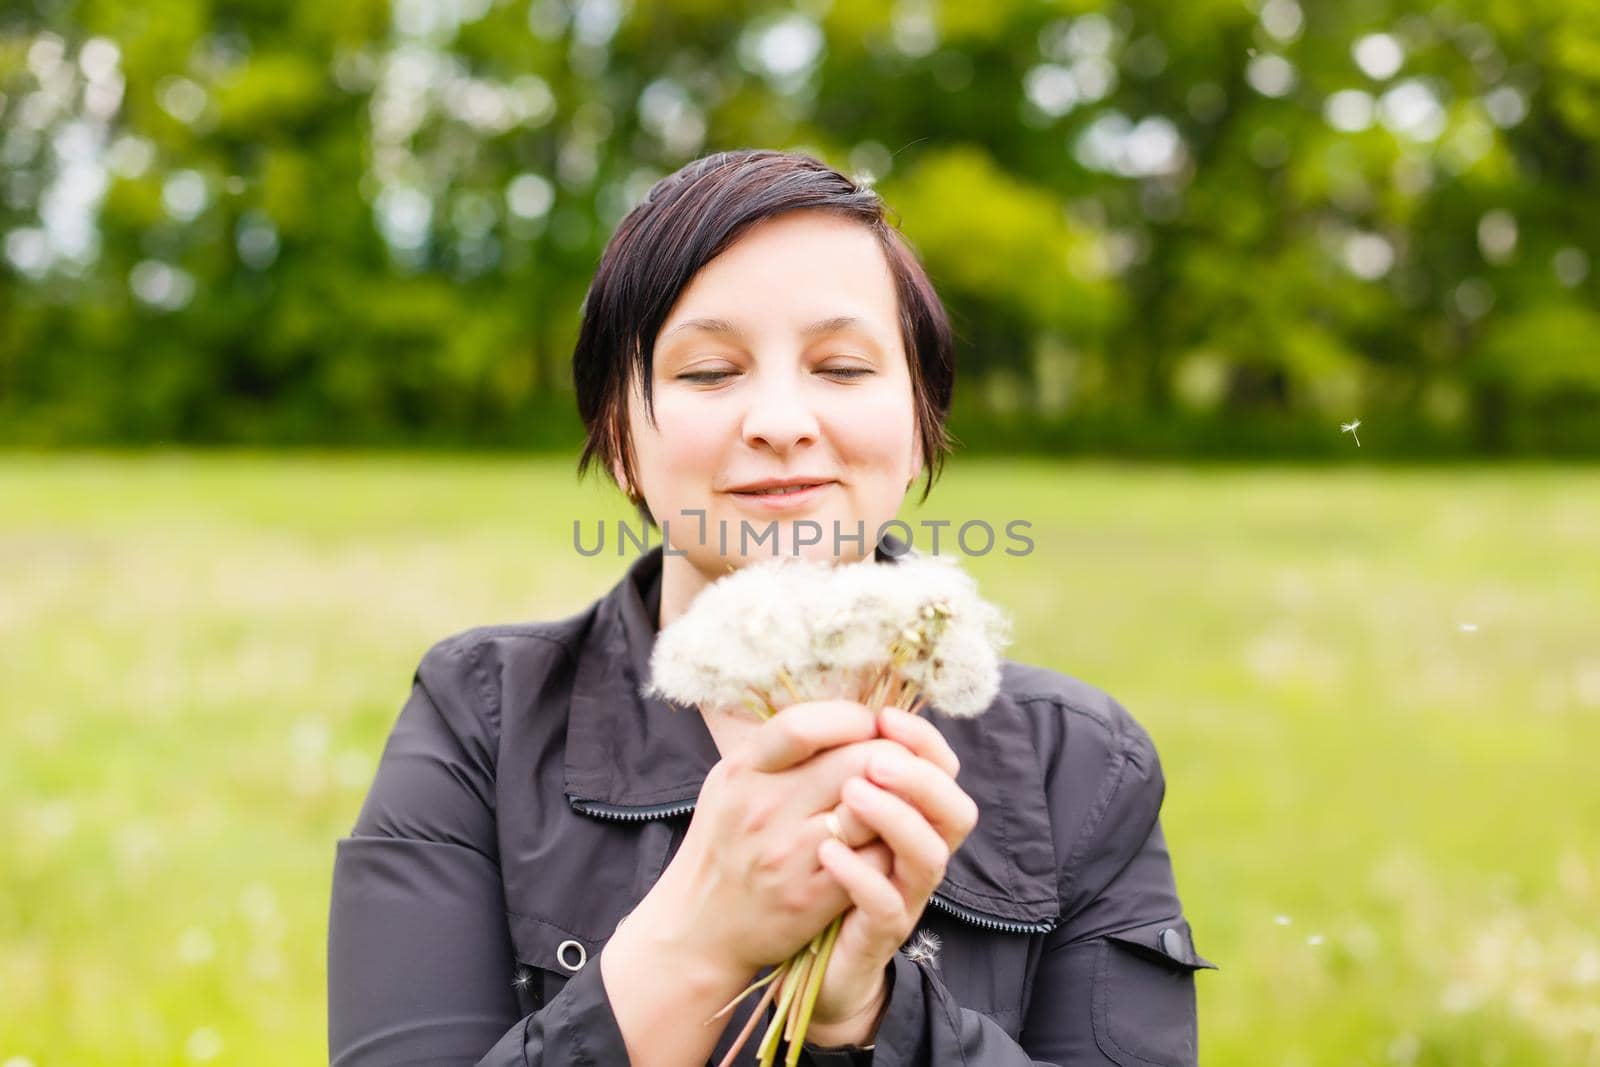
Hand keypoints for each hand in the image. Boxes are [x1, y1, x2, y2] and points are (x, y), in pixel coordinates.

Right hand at [649, 700, 906, 976]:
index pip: (805, 726)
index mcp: (742, 771)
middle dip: (890, 757)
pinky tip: (883, 842)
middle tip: (895, 764)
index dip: (851, 717)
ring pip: (874, 809)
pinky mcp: (814, 895)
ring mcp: (791, 854)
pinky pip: (875, 856)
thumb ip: (778, 747)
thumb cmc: (723, 843)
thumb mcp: (730, 781)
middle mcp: (764, 809)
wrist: (698, 926)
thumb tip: (843, 713)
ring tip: (894, 800)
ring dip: (896, 801)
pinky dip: (888, 845)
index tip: (867, 725)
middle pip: (857, 762)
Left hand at [804, 704, 978, 1044]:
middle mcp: (918, 854)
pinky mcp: (879, 934)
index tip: (886, 717)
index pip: (942, 768)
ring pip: (930, 855)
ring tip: (851, 794)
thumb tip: (835, 707)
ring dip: (895, 819)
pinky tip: (828, 851)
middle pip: (954, 809)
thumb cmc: (821, 875)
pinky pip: (886, 905)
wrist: (809, 961)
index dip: (924, 740)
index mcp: (912, 816)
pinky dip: (861, 875)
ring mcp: (904, 895)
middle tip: (876, 760)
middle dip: (920, 777)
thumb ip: (839, 767)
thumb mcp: (829, 812)